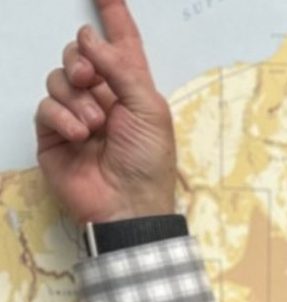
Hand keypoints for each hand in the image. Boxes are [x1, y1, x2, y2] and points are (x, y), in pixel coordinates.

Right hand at [35, 0, 176, 224]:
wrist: (127, 206)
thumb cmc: (148, 162)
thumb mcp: (149, 110)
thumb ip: (121, 68)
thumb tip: (88, 36)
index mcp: (132, 90)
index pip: (121, 44)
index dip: (114, 16)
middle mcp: (103, 97)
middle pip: (78, 54)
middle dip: (81, 61)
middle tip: (90, 81)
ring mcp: (76, 114)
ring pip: (59, 78)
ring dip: (75, 97)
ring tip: (94, 125)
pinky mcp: (54, 133)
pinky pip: (46, 106)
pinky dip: (62, 117)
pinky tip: (79, 136)